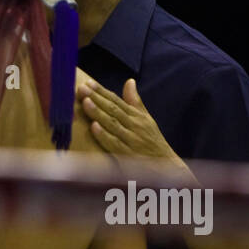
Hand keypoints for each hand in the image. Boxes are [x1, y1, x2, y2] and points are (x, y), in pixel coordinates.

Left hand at [76, 73, 190, 178]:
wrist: (167, 167)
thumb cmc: (153, 141)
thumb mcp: (146, 119)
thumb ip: (135, 101)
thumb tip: (130, 81)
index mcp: (136, 116)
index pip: (116, 101)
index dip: (102, 91)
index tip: (88, 82)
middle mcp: (134, 126)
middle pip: (113, 110)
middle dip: (97, 98)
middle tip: (82, 87)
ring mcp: (131, 140)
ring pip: (113, 124)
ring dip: (98, 113)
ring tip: (85, 102)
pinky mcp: (128, 155)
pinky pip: (115, 144)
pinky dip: (104, 135)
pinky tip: (93, 127)